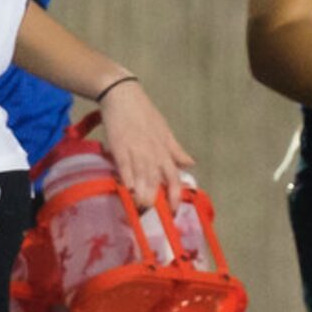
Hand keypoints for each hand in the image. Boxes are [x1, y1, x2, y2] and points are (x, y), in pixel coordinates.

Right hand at [98, 79, 194, 209]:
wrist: (122, 96)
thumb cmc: (143, 113)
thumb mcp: (165, 131)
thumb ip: (176, 150)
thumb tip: (190, 163)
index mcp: (164, 150)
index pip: (173, 176)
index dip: (175, 195)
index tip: (174, 210)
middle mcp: (152, 153)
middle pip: (157, 180)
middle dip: (157, 199)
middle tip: (154, 215)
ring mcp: (136, 150)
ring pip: (142, 175)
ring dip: (143, 193)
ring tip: (142, 208)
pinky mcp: (120, 146)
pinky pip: (125, 165)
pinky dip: (126, 178)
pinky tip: (127, 190)